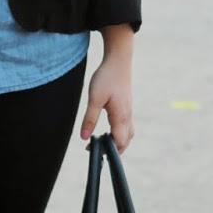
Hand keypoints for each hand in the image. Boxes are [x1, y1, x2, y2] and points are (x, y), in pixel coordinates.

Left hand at [81, 26, 134, 151]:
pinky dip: (119, 133)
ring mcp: (128, 111)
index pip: (119, 143)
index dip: (108, 151)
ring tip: (103, 142)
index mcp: (121, 117)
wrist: (118, 61)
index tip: (91, 149)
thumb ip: (90, 119)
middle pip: (125, 141)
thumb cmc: (107, 77)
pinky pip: (126, 126)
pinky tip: (110, 129)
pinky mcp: (126, 106)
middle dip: (114, 150)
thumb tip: (84, 137)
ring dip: (118, 141)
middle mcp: (128, 116)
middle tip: (96, 148)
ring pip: (127, 134)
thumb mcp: (94, 98)